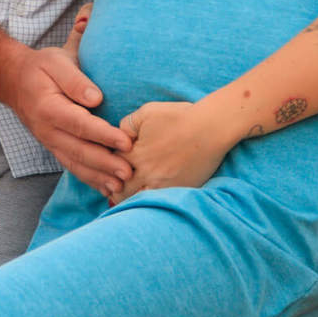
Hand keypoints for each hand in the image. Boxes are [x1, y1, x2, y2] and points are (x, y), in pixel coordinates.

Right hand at [7, 8, 132, 196]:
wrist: (12, 80)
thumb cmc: (40, 67)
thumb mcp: (55, 61)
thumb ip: (74, 79)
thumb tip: (96, 98)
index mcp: (49, 108)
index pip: (80, 125)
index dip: (104, 135)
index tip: (126, 142)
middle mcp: (48, 130)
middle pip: (79, 151)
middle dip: (105, 164)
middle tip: (129, 172)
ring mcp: (50, 142)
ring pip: (76, 164)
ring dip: (99, 177)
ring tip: (121, 187)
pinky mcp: (54, 147)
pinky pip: (72, 166)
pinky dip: (90, 179)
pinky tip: (107, 188)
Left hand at [112, 100, 230, 202]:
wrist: (210, 128)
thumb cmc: (179, 117)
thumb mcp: (147, 112)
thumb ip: (126, 125)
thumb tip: (118, 138)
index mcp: (136, 153)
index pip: (110, 166)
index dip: (106, 165)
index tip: (108, 165)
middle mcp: (147, 173)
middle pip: (119, 189)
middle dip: (113, 187)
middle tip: (110, 185)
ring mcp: (163, 185)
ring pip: (136, 201)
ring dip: (128, 198)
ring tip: (124, 195)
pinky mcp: (178, 191)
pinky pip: (156, 203)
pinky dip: (147, 203)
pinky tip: (144, 198)